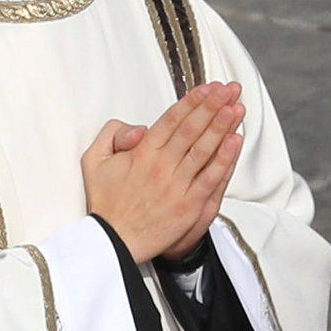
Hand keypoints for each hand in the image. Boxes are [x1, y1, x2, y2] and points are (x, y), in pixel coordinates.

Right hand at [80, 80, 243, 261]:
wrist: (113, 242)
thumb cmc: (106, 205)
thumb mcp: (94, 161)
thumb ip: (112, 134)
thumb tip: (138, 128)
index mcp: (141, 153)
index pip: (172, 119)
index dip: (193, 101)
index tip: (208, 88)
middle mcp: (161, 166)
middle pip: (192, 129)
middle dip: (214, 105)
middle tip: (229, 90)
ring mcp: (177, 185)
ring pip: (205, 149)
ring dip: (223, 125)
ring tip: (236, 107)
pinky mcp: (188, 205)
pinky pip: (211, 177)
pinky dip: (225, 158)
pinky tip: (235, 141)